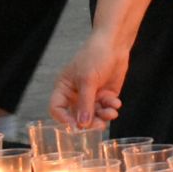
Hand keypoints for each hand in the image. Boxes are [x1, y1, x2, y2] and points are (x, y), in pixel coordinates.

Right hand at [48, 0, 154, 126]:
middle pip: (77, 116)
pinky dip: (111, 108)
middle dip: (89, 122)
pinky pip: (106, 109)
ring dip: (103, 116)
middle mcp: (76, 94)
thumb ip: (85, 104)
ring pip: (94, 115)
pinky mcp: (105, 96)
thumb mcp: (87, 80)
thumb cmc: (95, 56)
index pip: (57, 108)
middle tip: (99, 125)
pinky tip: (116, 102)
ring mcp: (91, 96)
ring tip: (112, 112)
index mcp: (64, 87)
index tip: (75, 126)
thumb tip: (81, 125)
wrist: (114, 44)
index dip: (64, 119)